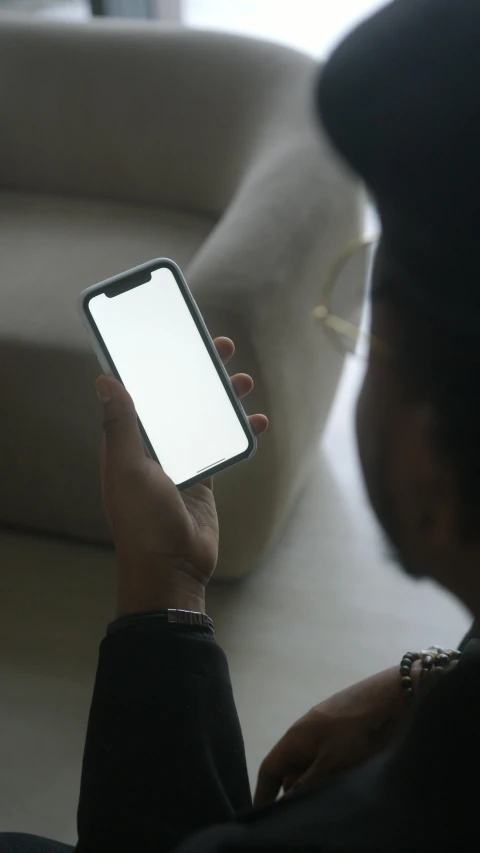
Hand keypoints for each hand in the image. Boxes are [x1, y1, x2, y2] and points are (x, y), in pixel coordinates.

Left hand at [95, 337, 267, 617]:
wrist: (171, 567)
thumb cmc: (141, 520)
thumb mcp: (127, 467)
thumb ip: (120, 423)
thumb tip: (103, 378)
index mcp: (129, 441)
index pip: (144, 391)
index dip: (159, 363)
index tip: (178, 338)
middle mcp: (154, 447)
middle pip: (178, 399)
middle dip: (200, 372)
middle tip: (222, 348)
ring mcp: (180, 463)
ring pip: (203, 419)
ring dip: (224, 398)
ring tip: (244, 380)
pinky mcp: (203, 480)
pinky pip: (222, 447)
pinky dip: (240, 433)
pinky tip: (257, 422)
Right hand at [254, 665, 420, 805]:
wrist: (385, 698)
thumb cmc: (353, 729)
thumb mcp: (330, 762)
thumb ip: (307, 783)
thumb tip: (286, 801)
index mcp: (294, 739)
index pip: (269, 770)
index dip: (263, 793)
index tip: (262, 816)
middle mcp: (303, 735)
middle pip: (288, 770)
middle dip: (292, 793)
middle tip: (299, 817)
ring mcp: (322, 732)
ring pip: (309, 766)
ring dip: (312, 785)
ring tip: (322, 803)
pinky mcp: (339, 733)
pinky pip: (325, 759)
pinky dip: (327, 775)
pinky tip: (340, 786)